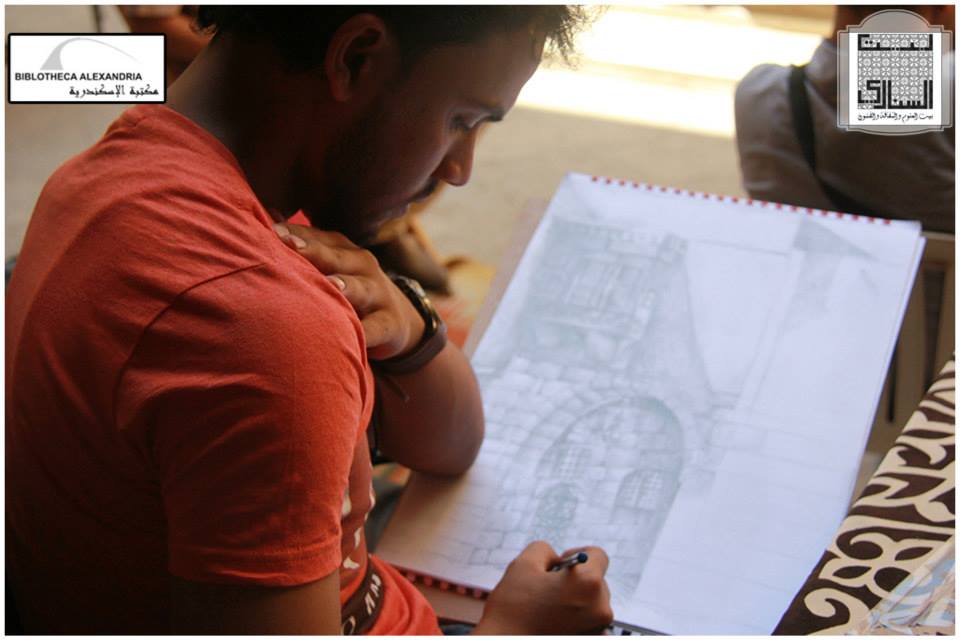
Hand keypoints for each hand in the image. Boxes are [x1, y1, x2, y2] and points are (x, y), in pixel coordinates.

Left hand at [273, 223, 424, 360]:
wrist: (396, 319)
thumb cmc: (349, 289)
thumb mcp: (331, 265)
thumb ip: (303, 245)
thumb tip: (270, 215)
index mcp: (343, 250)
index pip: (317, 238)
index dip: (296, 234)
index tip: (272, 231)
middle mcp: (362, 266)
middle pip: (336, 258)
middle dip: (315, 252)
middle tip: (291, 246)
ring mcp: (378, 293)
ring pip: (361, 288)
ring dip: (346, 286)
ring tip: (331, 285)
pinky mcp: (390, 323)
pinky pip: (376, 328)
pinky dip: (365, 333)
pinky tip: (351, 337)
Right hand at [473, 541, 612, 634]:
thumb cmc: (514, 608)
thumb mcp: (524, 563)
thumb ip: (546, 550)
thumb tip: (557, 560)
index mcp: (589, 583)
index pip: (598, 555)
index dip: (577, 553)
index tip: (559, 564)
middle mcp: (601, 607)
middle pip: (596, 580)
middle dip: (574, 579)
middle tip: (547, 588)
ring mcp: (597, 629)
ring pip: (592, 602)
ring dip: (575, 599)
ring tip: (548, 607)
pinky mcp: (589, 640)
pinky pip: (589, 622)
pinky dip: (574, 618)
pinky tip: (553, 621)